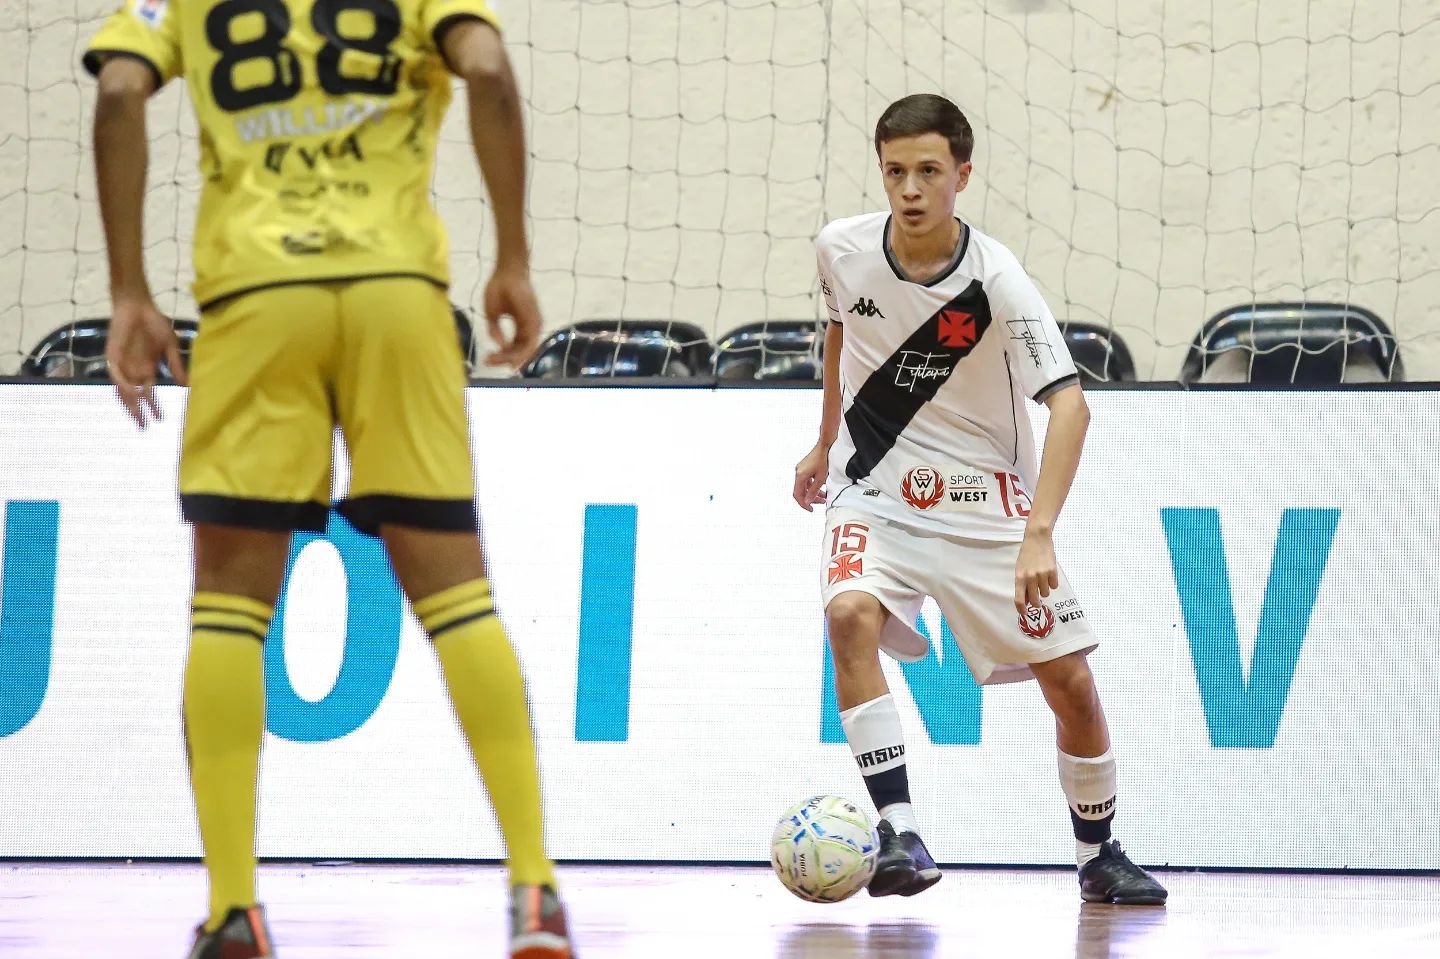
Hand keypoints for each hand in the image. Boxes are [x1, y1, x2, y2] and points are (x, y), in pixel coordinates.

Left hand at [106, 294, 185, 428]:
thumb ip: (176, 365)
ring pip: (123, 389)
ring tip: (137, 416)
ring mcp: (123, 364)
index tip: (161, 419)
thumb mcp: (170, 346)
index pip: (150, 392)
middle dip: (138, 411)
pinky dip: (122, 385)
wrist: (138, 305)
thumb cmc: (155, 322)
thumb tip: (186, 384)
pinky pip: (116, 374)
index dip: (154, 406)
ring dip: (129, 403)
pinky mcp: (113, 356)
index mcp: (147, 368)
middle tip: (143, 427)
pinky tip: (131, 393)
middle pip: (135, 396)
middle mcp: (134, 369)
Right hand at [482, 263, 541, 369]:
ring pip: (525, 352)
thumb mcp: (493, 314)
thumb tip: (499, 347)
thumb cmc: (499, 288)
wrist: (507, 271)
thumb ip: (495, 331)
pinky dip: (518, 352)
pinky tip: (505, 355)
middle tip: (486, 362)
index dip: (499, 356)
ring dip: (508, 358)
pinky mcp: (535, 322)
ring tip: (492, 360)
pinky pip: (530, 344)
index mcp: (521, 327)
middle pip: (519, 353)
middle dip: (502, 360)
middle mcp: (529, 329)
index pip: (513, 349)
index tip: (485, 360)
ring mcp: (534, 326)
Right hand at [792, 441, 830, 511]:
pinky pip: (807, 480)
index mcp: (800, 476)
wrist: (825, 445)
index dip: (804, 504)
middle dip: (810, 499)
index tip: (810, 509)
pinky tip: (821, 488)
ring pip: (805, 486)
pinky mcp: (805, 467)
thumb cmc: (823, 458)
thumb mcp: (821, 478)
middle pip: (801, 491)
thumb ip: (814, 491)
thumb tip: (808, 501)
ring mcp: (801, 469)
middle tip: (820, 503)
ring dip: (813, 492)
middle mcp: (798, 473)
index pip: (798, 495)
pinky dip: (813, 486)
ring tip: (823, 497)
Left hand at [1014, 527, 1059, 613]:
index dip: (1021, 609)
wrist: (1037, 538)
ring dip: (1044, 590)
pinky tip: (1049, 575)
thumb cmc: (1027, 554)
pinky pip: (1054, 586)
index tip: (1024, 613)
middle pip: (1034, 600)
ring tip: (1042, 580)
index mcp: (1019, 577)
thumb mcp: (1020, 568)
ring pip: (1045, 594)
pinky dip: (1052, 583)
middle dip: (1036, 603)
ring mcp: (1042, 575)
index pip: (1019, 598)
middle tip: (1037, 602)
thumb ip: (1022, 583)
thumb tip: (1026, 599)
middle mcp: (1030, 578)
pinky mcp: (1052, 571)